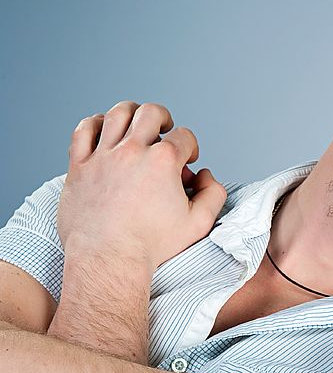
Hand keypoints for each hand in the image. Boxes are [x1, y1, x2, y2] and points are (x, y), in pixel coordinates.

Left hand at [58, 101, 226, 272]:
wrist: (109, 260)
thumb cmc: (152, 245)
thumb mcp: (198, 224)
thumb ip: (213, 195)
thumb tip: (205, 176)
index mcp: (163, 162)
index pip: (184, 137)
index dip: (191, 147)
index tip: (189, 160)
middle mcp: (132, 151)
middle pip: (151, 113)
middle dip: (164, 119)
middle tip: (165, 131)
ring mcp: (102, 157)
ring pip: (117, 114)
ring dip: (132, 113)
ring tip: (137, 124)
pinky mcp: (79, 166)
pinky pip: (83, 130)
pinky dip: (95, 123)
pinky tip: (104, 130)